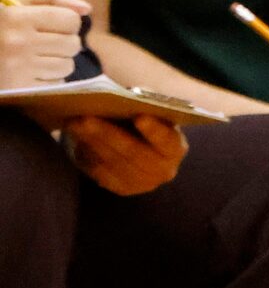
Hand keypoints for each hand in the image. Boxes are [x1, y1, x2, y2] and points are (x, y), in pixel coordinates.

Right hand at [0, 0, 87, 89]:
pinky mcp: (19, 89)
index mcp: (15, 17)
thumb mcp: (19, 3)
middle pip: (72, 44)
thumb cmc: (1, 26)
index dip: (67, 22)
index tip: (54, 24)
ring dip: (58, 62)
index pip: (71, 19)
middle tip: (46, 43)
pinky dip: (50, 80)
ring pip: (67, 66)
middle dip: (65, 43)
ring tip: (38, 58)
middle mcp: (16, 42)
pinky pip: (56, 84)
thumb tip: (86, 9)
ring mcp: (17, 68)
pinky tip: (32, 74)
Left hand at [63, 115, 186, 195]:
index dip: (155, 130)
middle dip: (107, 133)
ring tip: (73, 124)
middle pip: (132, 151)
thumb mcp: (155, 114)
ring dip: (90, 142)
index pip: (167, 140)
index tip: (140, 116)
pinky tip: (77, 139)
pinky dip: (87, 155)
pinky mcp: (122, 189)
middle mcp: (163, 170)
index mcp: (176, 148)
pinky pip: (100, 172)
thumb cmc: (151, 125)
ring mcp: (142, 183)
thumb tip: (127, 97)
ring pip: (112, 162)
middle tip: (85, 118)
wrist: (148, 153)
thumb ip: (146, 106)